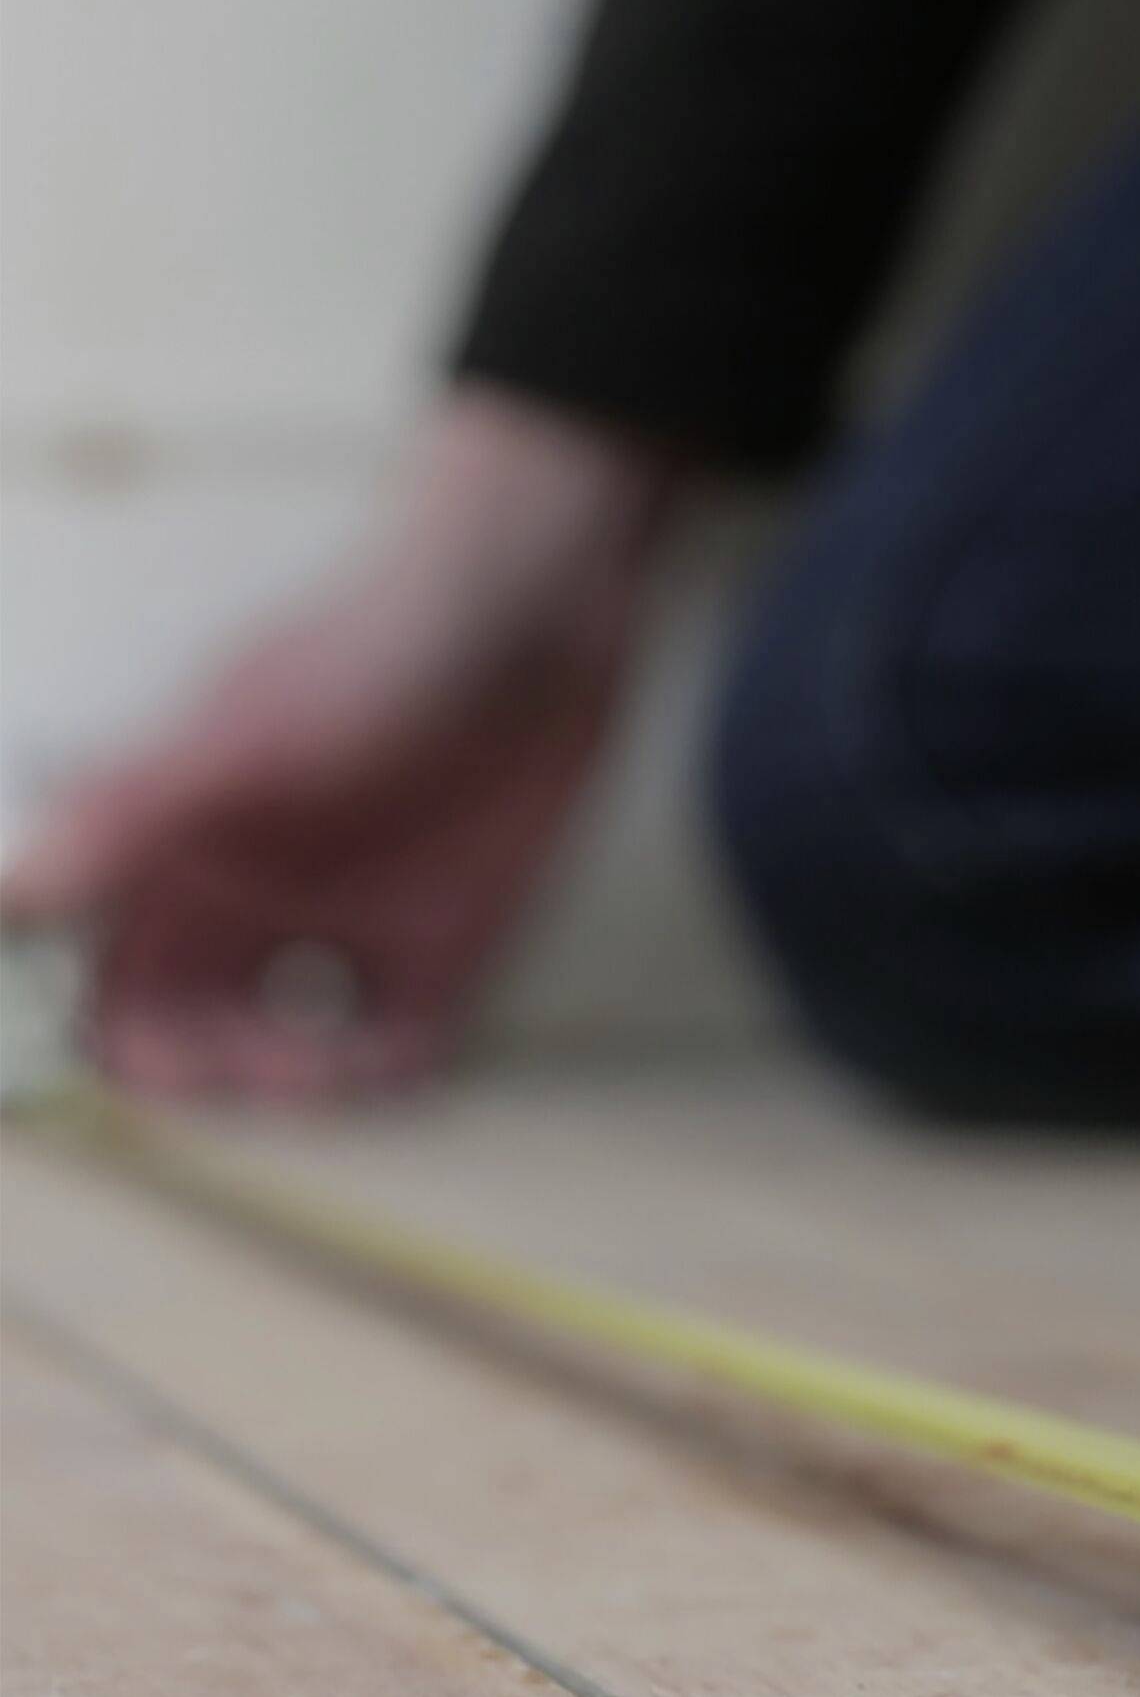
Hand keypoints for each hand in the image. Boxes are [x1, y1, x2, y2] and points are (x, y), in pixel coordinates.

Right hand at [1, 387, 670, 1099]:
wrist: (531, 616)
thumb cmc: (375, 656)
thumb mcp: (242, 741)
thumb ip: (129, 816)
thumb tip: (11, 893)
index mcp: (187, 855)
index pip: (116, 984)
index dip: (127, 1041)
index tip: (156, 1063)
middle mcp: (259, 897)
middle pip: (198, 1029)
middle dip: (212, 1071)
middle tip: (254, 1066)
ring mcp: (354, 918)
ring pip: (296, 1046)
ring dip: (301, 1080)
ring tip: (332, 1065)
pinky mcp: (451, 931)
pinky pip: (405, 1033)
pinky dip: (390, 1066)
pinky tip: (391, 1053)